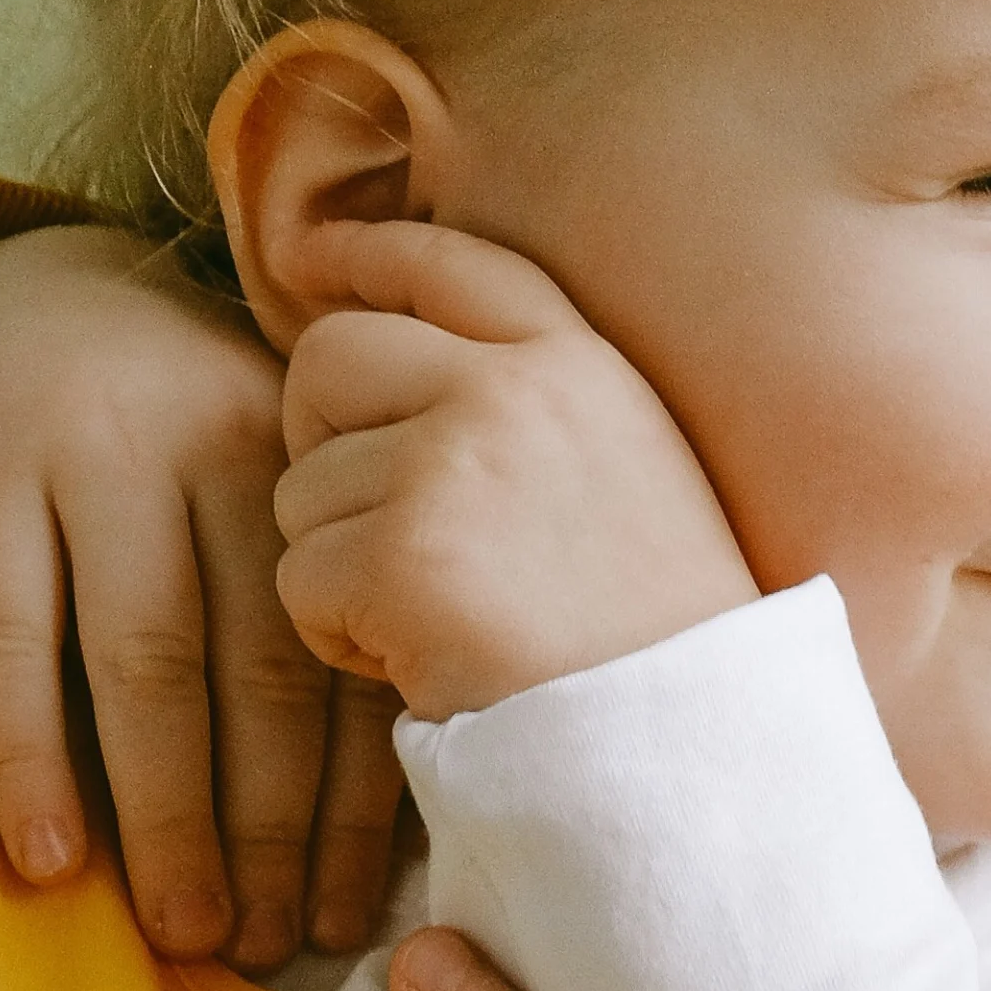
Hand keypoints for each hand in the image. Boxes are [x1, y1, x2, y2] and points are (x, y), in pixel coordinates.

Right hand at [0, 225, 407, 967]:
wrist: (39, 293)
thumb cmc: (194, 432)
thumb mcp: (282, 483)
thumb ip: (330, 601)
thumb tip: (390, 812)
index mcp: (321, 468)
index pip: (351, 655)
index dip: (358, 797)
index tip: (356, 913)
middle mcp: (224, 457)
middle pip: (262, 671)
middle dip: (271, 827)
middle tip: (272, 945)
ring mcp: (97, 459)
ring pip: (147, 664)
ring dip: (168, 814)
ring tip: (185, 929)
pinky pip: (9, 638)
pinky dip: (31, 755)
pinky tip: (46, 857)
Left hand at [271, 220, 759, 722]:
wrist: (689, 739)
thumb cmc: (659, 633)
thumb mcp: (633, 472)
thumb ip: (535, 406)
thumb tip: (395, 373)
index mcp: (585, 365)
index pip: (454, 262)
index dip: (368, 252)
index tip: (308, 259)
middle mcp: (516, 390)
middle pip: (330, 358)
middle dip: (316, 437)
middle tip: (366, 520)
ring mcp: (454, 465)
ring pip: (304, 490)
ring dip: (342, 565)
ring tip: (440, 618)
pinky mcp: (402, 555)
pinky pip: (300, 579)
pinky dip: (339, 636)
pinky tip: (421, 660)